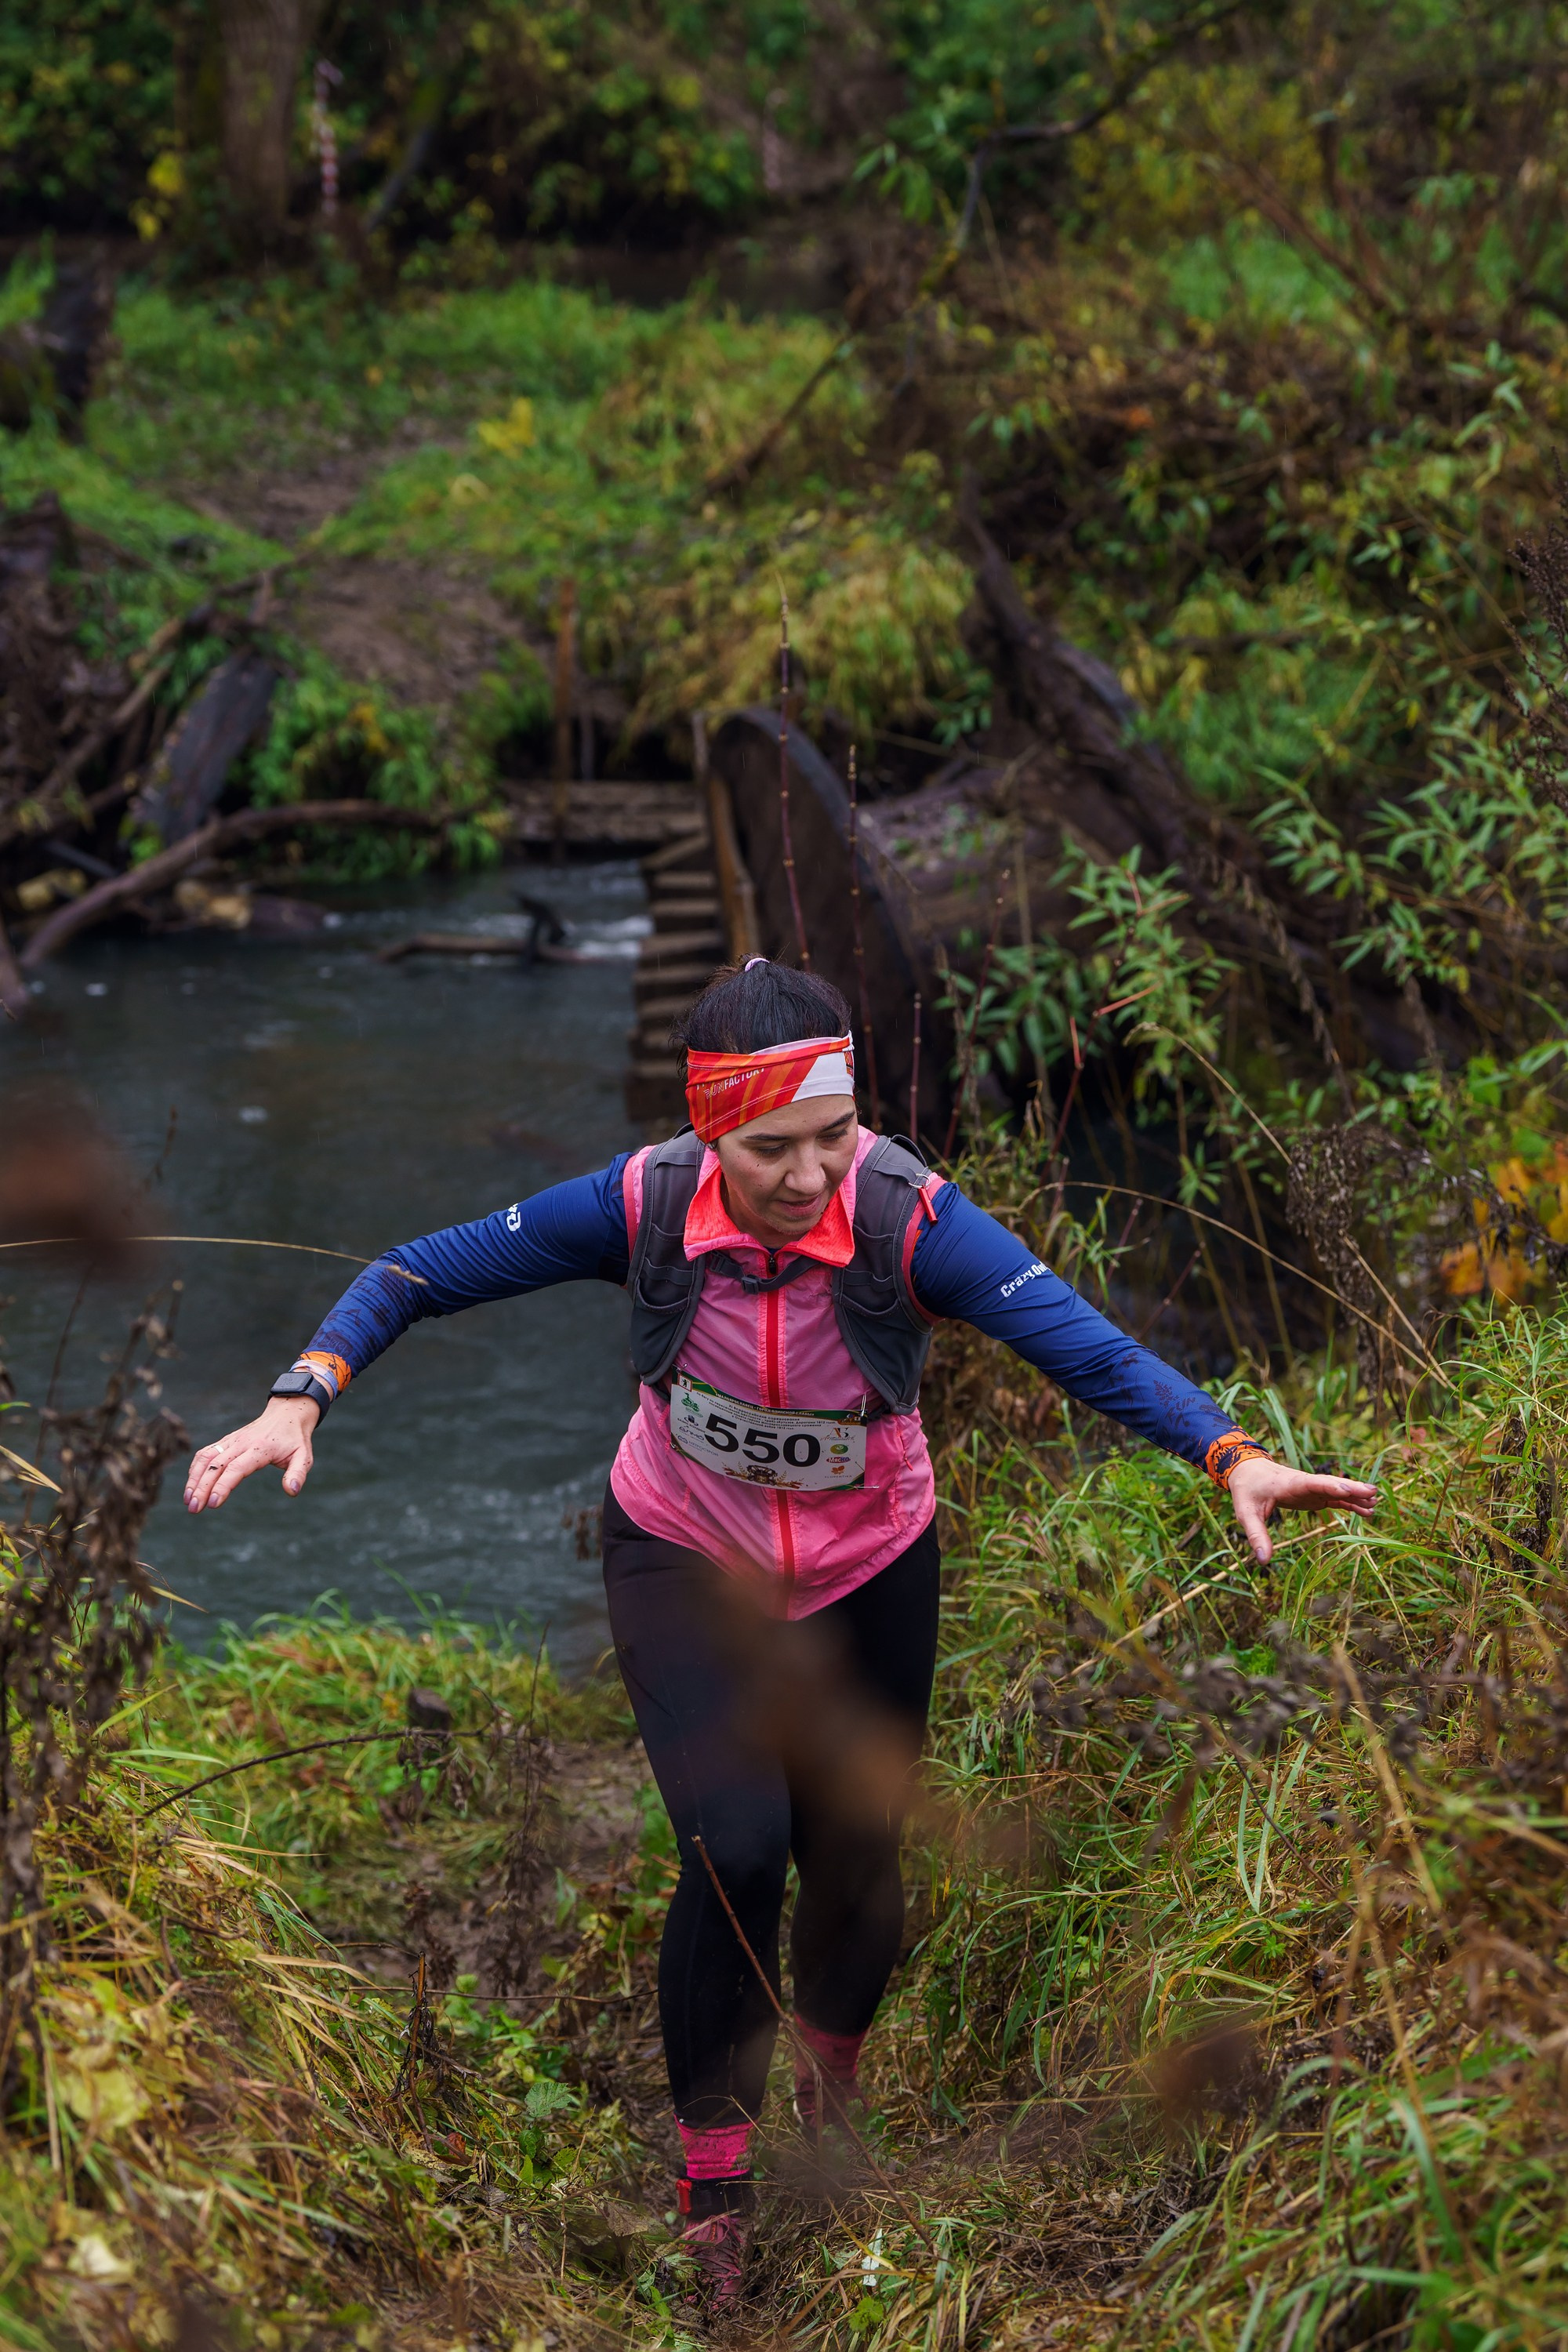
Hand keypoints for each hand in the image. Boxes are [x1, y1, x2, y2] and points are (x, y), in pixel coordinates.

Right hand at [185, 1395, 319, 1513]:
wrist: (287, 1413)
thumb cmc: (295, 1439)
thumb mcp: (304, 1456)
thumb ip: (297, 1474)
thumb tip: (292, 1491)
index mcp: (260, 1448)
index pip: (237, 1468)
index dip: (223, 1486)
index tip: (213, 1503)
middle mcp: (242, 1443)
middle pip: (216, 1465)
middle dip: (202, 1487)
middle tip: (194, 1509)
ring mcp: (232, 1440)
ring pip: (206, 1458)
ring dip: (194, 1478)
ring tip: (188, 1500)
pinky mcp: (227, 1440)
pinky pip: (206, 1452)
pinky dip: (195, 1468)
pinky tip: (191, 1485)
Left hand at [1227, 1454, 1377, 1566]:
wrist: (1248, 1471)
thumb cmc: (1247, 1491)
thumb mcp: (1247, 1513)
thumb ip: (1256, 1535)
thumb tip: (1263, 1561)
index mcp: (1288, 1484)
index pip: (1310, 1484)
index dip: (1329, 1486)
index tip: (1347, 1489)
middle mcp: (1304, 1483)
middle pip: (1330, 1485)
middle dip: (1351, 1488)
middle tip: (1373, 1492)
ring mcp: (1312, 1488)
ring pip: (1337, 1490)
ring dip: (1355, 1496)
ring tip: (1375, 1503)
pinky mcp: (1314, 1495)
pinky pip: (1336, 1498)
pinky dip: (1351, 1502)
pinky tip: (1367, 1510)